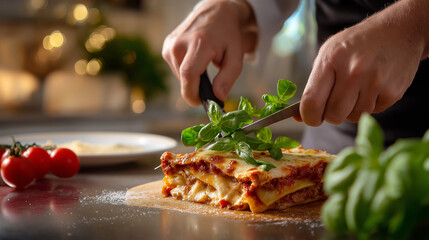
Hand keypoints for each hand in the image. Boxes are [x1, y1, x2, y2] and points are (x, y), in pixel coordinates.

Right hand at [162, 0, 256, 105]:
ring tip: (204, 65)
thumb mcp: (236, 57)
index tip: (201, 102)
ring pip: (179, 76)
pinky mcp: (166, 47)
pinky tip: (195, 60)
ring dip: (192, 78)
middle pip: (184, 79)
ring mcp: (170, 45)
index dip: (192, 94)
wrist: (215, 12)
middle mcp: (180, 44)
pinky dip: (186, 70)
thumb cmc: (227, 35)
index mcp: (199, 44)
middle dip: (196, 87)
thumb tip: (218, 96)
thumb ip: (228, 78)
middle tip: (211, 84)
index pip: (189, 75)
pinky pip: (176, 69)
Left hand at [299, 0, 428, 125]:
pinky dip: (368, 106)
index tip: (310, 118)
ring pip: (352, 117)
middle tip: (334, 102)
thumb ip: (313, 85)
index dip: (308, 116)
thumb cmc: (355, 45)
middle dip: (330, 114)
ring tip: (356, 89)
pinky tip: (372, 87)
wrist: (397, 32)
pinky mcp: (392, 92)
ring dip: (351, 110)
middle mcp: (353, 71)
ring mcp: (375, 82)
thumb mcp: (328, 54)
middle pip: (333, 115)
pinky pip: (371, 113)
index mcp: (331, 60)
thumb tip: (299, 117)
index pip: (312, 102)